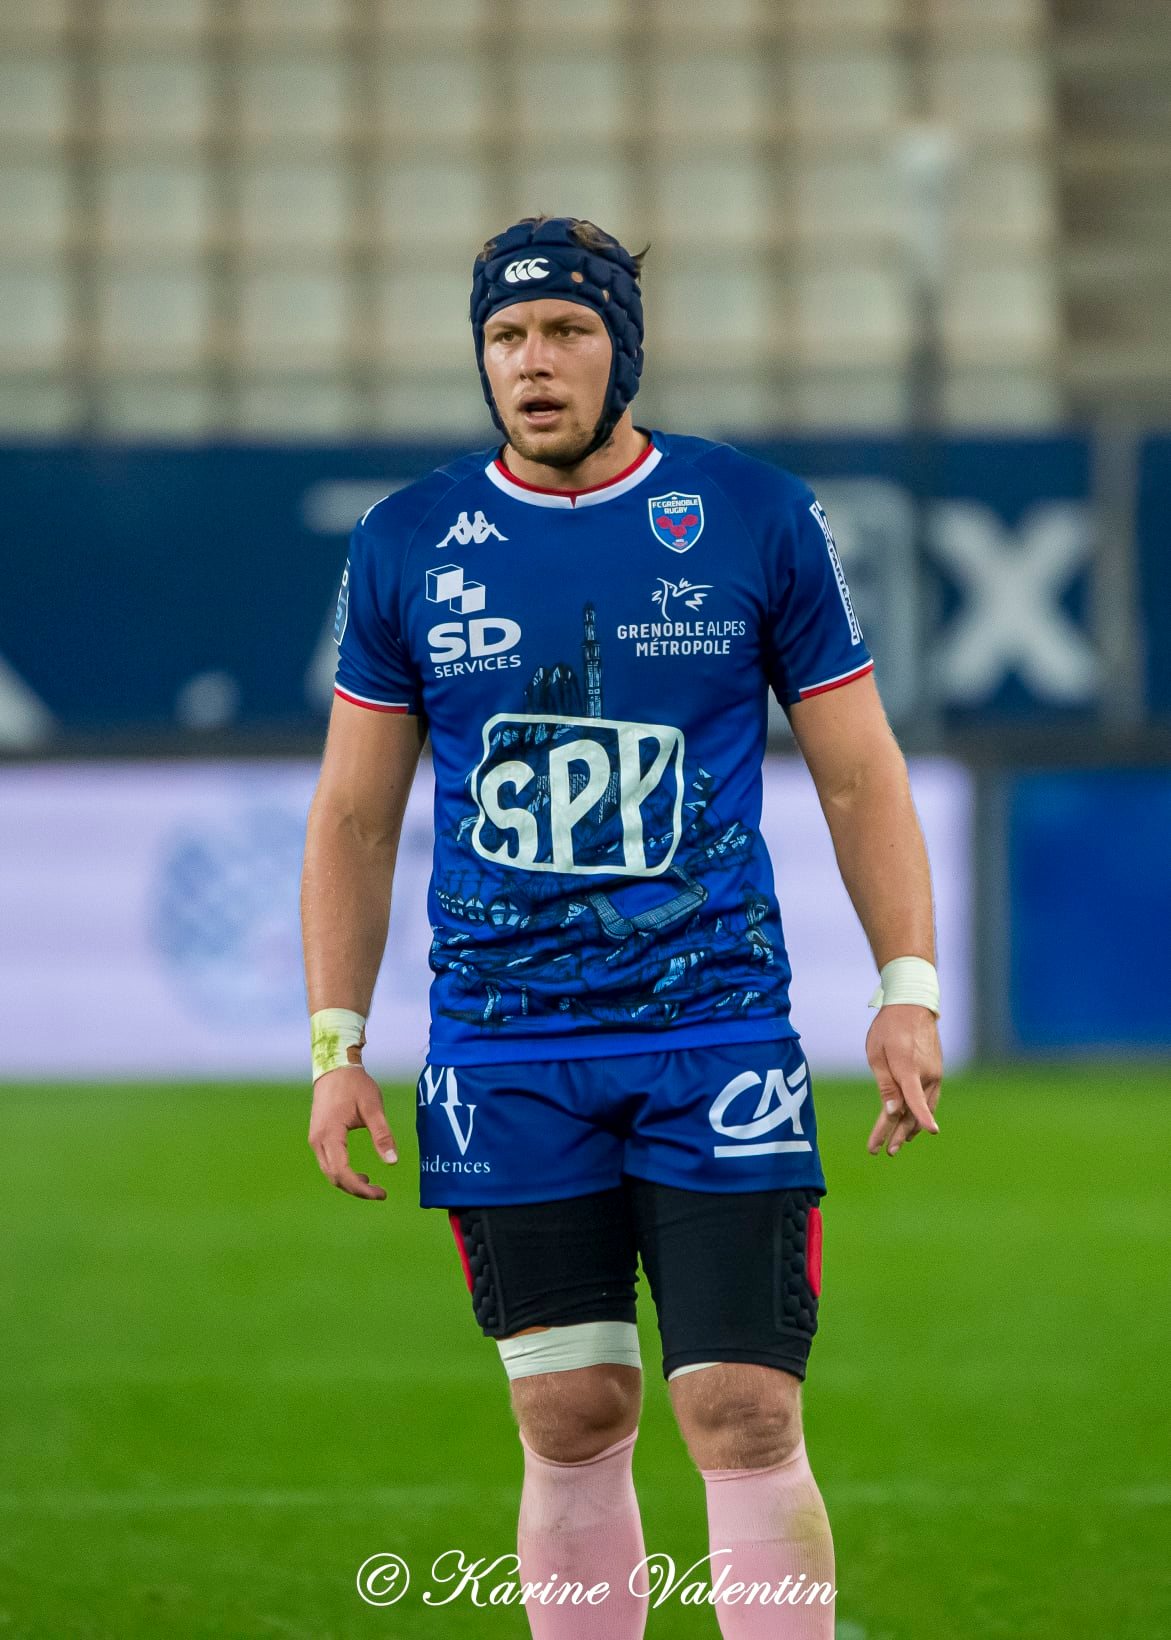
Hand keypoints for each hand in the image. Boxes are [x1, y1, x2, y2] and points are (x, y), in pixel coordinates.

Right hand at [308, 1066, 398, 1199]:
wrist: (335, 1068)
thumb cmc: (355, 1085)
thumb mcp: (373, 1107)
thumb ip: (382, 1134)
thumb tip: (392, 1162)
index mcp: (330, 1134)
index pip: (342, 1172)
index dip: (361, 1188)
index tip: (381, 1193)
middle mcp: (318, 1140)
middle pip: (334, 1177)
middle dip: (356, 1189)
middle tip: (380, 1193)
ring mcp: (316, 1139)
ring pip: (330, 1172)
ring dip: (349, 1183)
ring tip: (372, 1185)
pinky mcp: (318, 1137)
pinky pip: (329, 1163)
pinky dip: (343, 1173)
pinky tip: (360, 1174)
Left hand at [865, 1004, 941, 1156]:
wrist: (912, 1007)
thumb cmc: (887, 1029)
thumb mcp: (877, 1054)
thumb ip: (885, 1085)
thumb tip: (891, 1112)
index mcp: (907, 1066)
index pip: (915, 1096)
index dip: (922, 1115)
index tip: (931, 1131)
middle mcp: (925, 1073)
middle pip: (913, 1110)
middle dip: (898, 1133)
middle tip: (887, 1152)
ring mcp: (934, 1074)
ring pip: (923, 1108)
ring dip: (910, 1128)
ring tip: (897, 1145)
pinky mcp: (936, 1073)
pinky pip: (929, 1099)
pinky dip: (920, 1114)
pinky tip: (913, 1127)